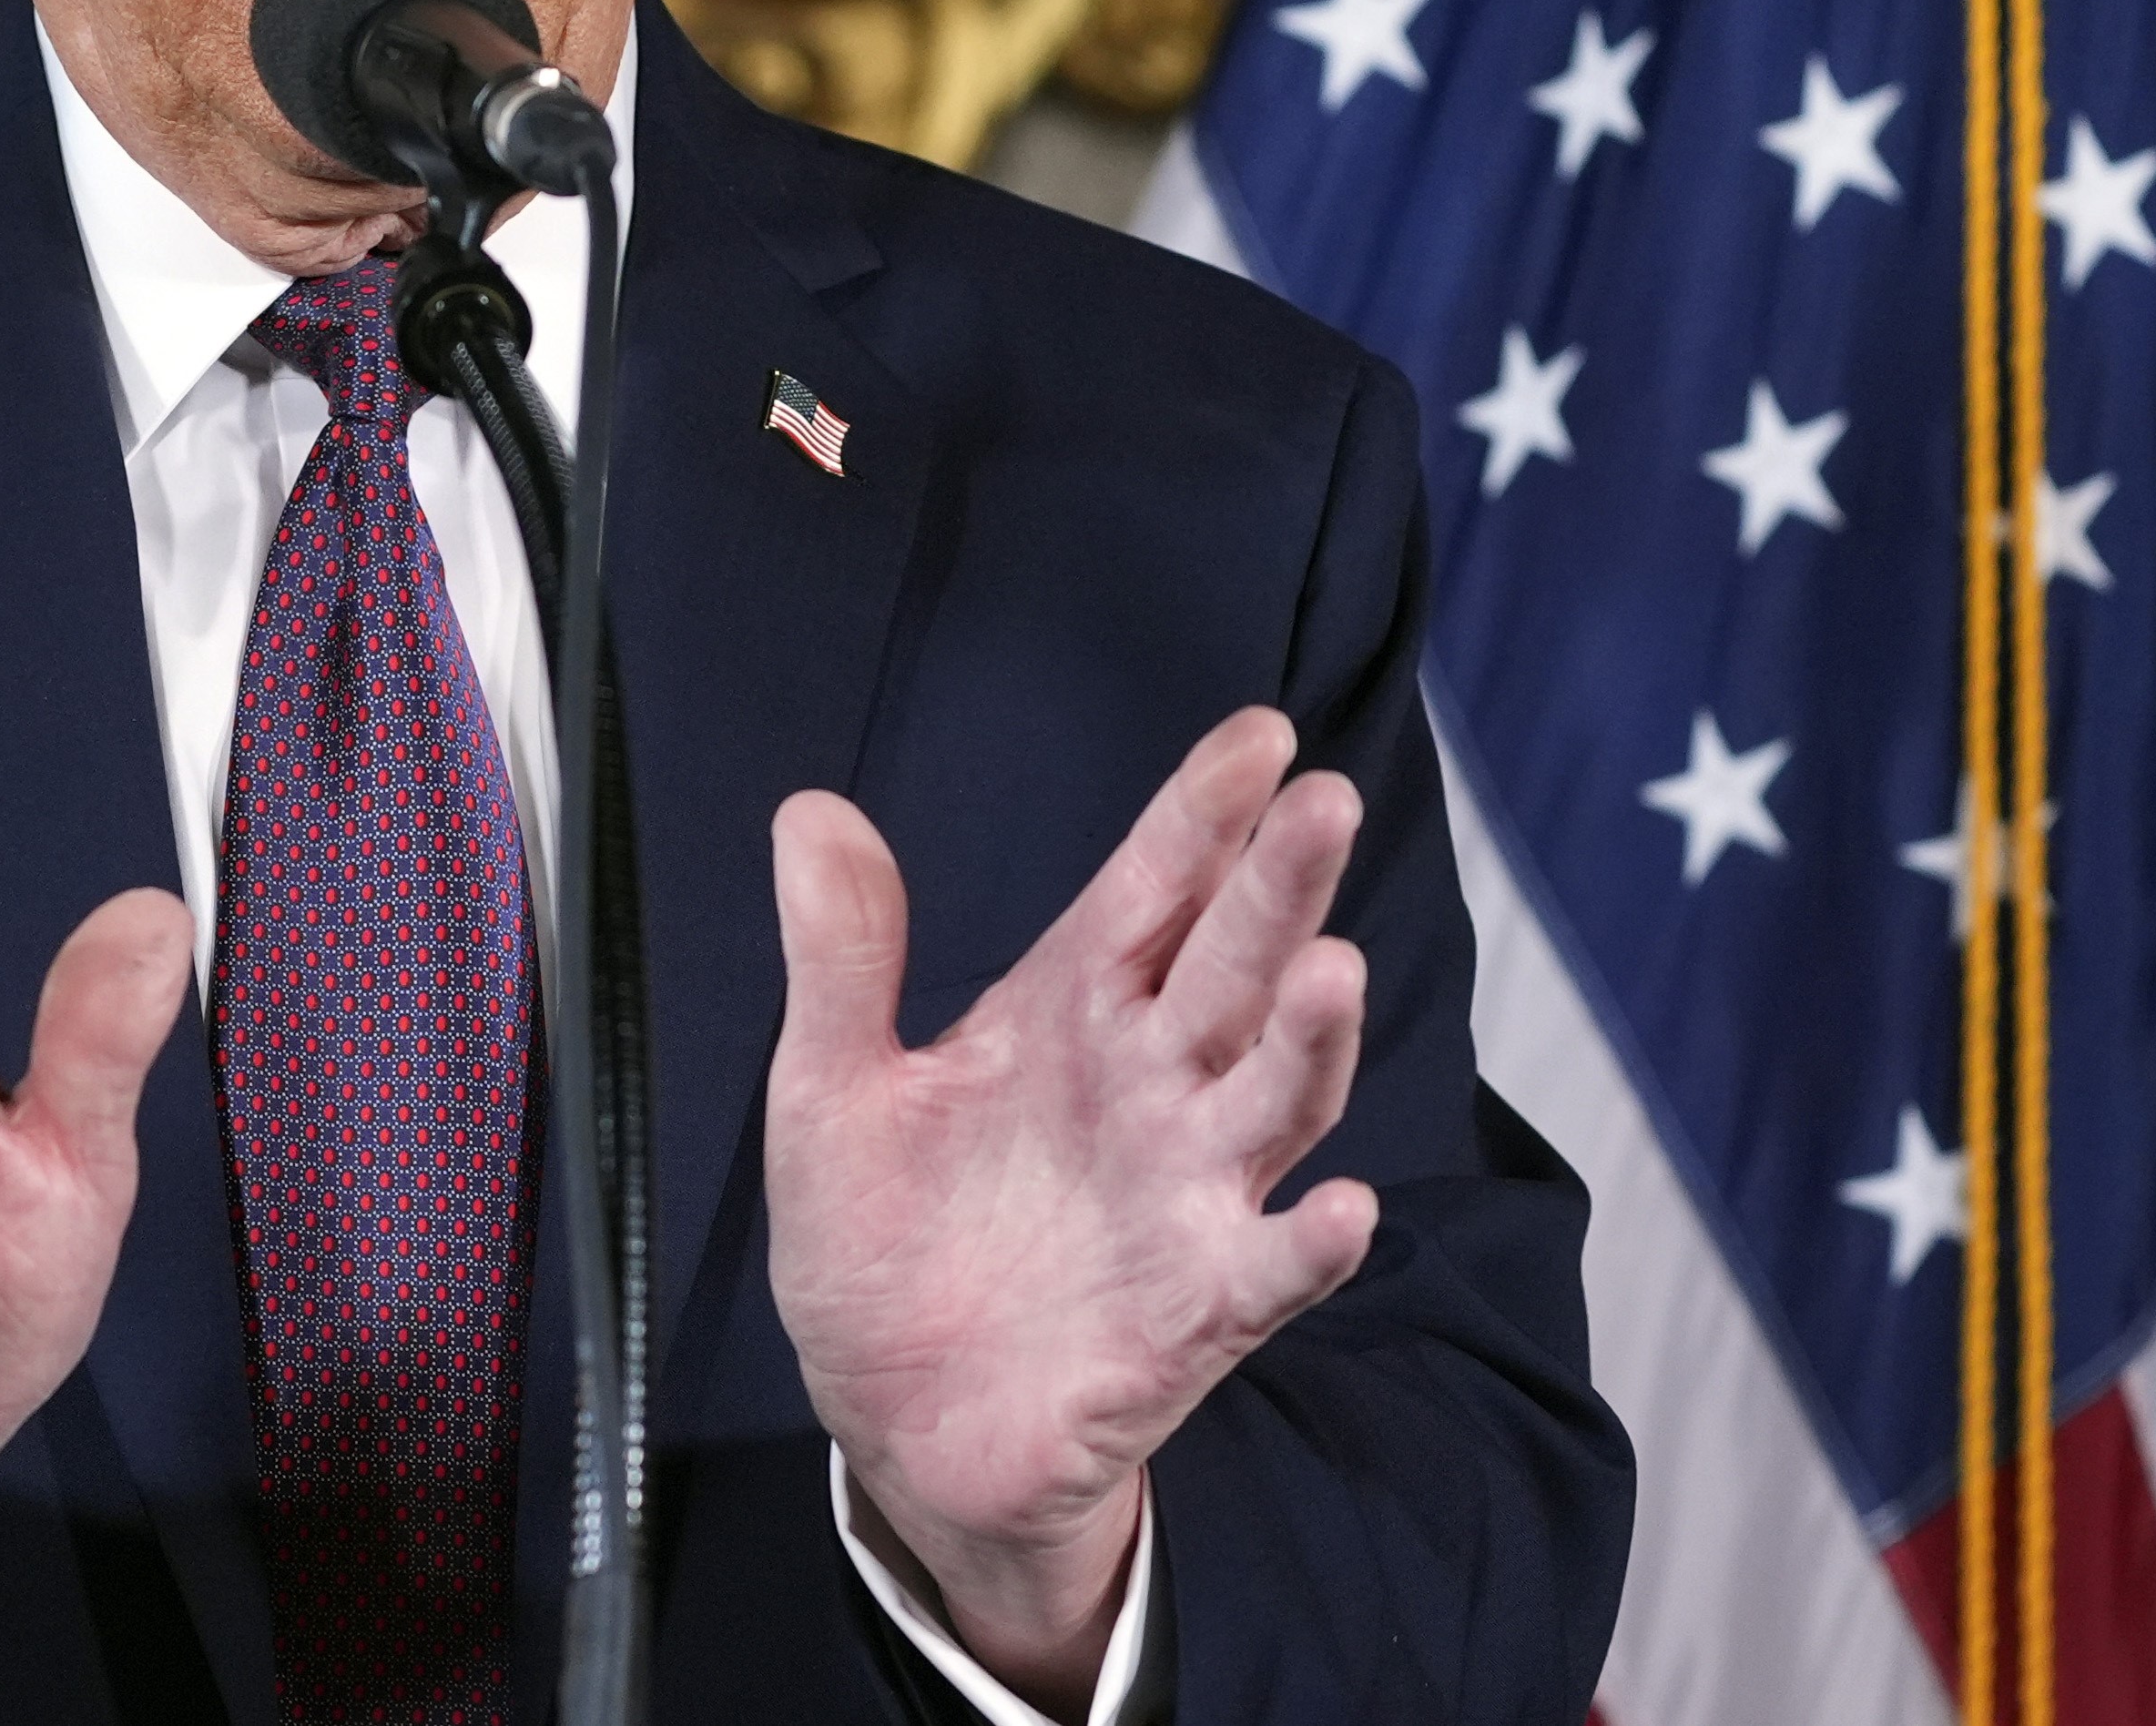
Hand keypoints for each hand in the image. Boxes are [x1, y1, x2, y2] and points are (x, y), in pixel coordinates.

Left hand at [764, 707, 1377, 1712]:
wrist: (892, 1421)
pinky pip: (1269, 1272)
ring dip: (1310, 1042)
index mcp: (1068, 1011)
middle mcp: (1150, 1085)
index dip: (1202, 814)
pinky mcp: (1196, 1312)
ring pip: (1273, 1099)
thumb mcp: (829, 1091)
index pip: (1152, 891)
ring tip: (1330, 969)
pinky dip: (1311, 1246)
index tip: (1259, 734)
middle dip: (1280, 888)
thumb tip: (810, 811)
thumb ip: (841, 959)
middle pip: (1232, 968)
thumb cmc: (879, 1243)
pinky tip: (1344, 1212)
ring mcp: (1185, 1194)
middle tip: (1325, 802)